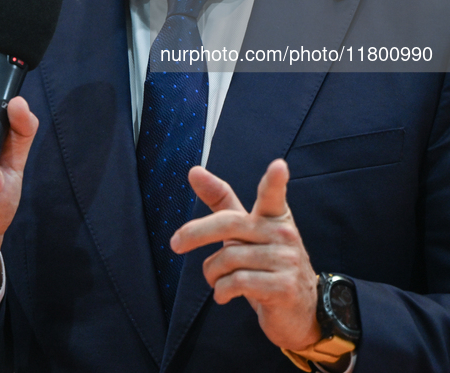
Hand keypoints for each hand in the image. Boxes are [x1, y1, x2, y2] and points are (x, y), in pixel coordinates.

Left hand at [170, 160, 320, 351]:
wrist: (298, 308)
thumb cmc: (265, 262)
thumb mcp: (244, 230)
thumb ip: (221, 201)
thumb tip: (194, 170)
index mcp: (275, 215)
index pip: (273, 195)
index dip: (275, 181)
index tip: (278, 166)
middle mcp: (283, 234)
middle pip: (229, 224)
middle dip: (196, 233)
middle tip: (175, 244)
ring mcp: (286, 260)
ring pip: (228, 258)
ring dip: (212, 273)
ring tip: (216, 279)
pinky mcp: (283, 287)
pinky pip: (237, 282)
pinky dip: (221, 290)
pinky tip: (224, 293)